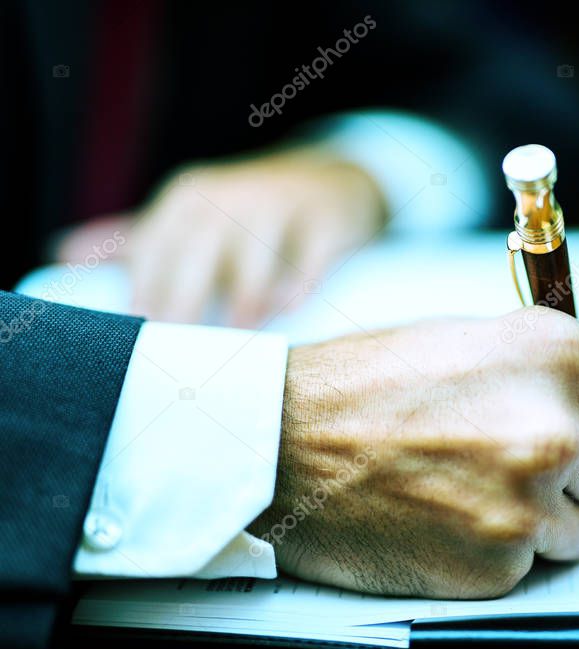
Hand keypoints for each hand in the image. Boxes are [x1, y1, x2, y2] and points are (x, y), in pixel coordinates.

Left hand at [127, 147, 383, 325]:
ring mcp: (282, 203)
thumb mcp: (190, 217)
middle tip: (179, 344)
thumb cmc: (246, 213)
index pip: (158, 241)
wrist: (329, 184)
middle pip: (202, 247)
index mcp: (191, 196)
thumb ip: (133, 239)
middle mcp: (233, 194)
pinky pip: (310, 254)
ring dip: (247, 295)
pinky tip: (289, 308)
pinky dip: (299, 283)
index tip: (139, 326)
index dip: (146, 284)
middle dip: (187, 296)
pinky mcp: (325, 219)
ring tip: (240, 333)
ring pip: (257, 252)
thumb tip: (59, 254)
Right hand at [249, 308, 578, 598]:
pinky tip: (452, 516)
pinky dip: (505, 548)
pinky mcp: (497, 563)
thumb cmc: (367, 383)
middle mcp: (552, 425)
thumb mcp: (471, 340)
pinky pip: (537, 563)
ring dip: (549, 516)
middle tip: (528, 462)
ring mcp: (526, 501)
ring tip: (480, 486)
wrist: (280, 443)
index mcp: (555, 352)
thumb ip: (549, 371)